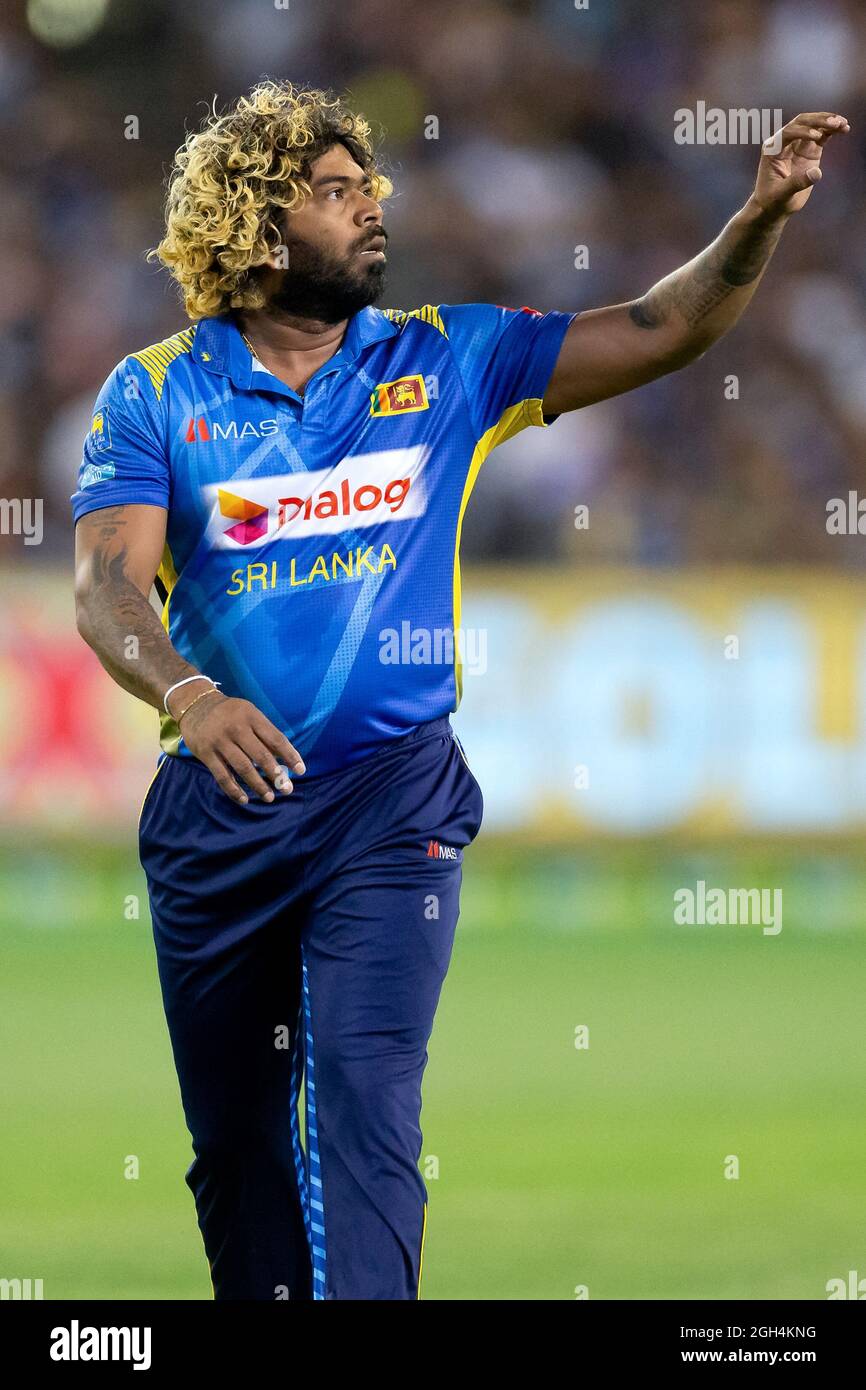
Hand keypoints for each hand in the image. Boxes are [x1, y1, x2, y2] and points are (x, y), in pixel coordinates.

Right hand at [174, 690, 305, 804]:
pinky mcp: (205, 754)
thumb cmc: (230, 713)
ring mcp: (220, 741)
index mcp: (252, 717)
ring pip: (243, 768)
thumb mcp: (250, 714)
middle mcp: (236, 728)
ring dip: (258, 785)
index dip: (290, 756)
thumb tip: (285, 758)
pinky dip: (234, 790)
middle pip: (260, 755)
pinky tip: (244, 799)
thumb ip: (265, 734)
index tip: (301, 771)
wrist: (195, 704)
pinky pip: (222, 776)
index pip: (275, 738)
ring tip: (269, 797)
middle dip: (276, 775)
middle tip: (286, 789)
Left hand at [753, 111, 848, 217]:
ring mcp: (798, 146)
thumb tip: (816, 173)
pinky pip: (822, 136)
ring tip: (843, 123)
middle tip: (835, 122)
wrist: (773, 207)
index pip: (788, 132)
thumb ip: (797, 183)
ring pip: (814, 126)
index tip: (817, 136)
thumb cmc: (772, 201)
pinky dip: (832, 131)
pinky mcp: (809, 151)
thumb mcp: (782, 194)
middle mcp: (785, 143)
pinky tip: (844, 128)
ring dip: (828, 122)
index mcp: (773, 150)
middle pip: (802, 123)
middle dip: (818, 120)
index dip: (803, 131)